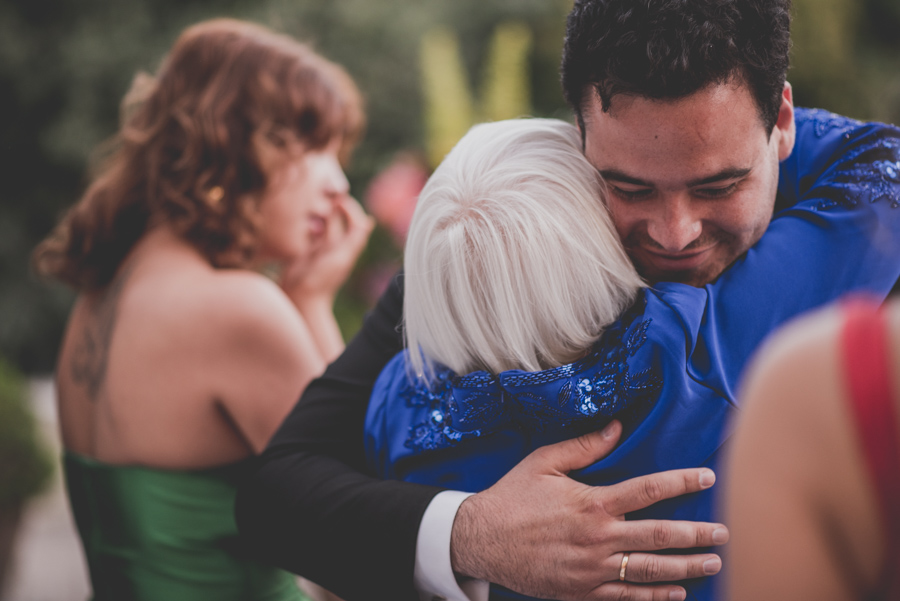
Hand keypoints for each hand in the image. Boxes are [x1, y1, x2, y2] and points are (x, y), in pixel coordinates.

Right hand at [280, 195, 373, 302]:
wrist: (301, 297)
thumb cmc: (324, 279)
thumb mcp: (342, 258)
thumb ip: (355, 240)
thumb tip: (369, 220)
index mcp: (346, 247)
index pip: (353, 222)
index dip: (349, 208)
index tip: (339, 198)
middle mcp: (333, 246)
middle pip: (334, 219)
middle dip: (330, 207)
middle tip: (322, 196)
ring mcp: (316, 248)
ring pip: (318, 223)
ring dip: (315, 214)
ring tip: (309, 209)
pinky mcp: (301, 250)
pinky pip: (304, 232)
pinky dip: (302, 225)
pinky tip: (298, 222)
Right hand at [450, 421, 727, 600]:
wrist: (481, 540)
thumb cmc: (512, 497)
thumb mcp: (543, 462)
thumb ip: (584, 446)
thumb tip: (617, 428)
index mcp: (592, 503)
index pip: (648, 490)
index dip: (681, 482)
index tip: (706, 477)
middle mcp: (599, 538)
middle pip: (660, 536)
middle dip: (697, 534)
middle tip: (725, 532)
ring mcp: (592, 569)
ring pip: (650, 570)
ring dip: (686, 567)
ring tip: (713, 563)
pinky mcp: (582, 591)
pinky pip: (627, 598)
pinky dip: (655, 597)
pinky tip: (677, 593)